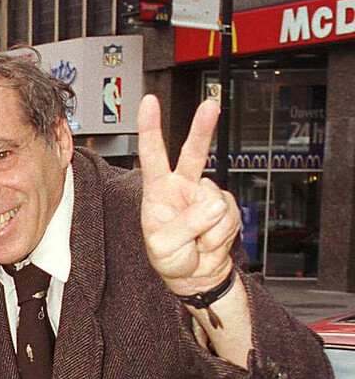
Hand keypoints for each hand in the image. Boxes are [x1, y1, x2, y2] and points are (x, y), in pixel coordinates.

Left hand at [137, 95, 240, 294]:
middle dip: (203, 128)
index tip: (149, 102)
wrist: (195, 275)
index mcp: (159, 192)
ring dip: (208, 229)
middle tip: (211, 106)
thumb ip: (186, 225)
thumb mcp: (165, 247)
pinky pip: (229, 218)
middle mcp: (182, 188)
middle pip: (194, 153)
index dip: (151, 128)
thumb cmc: (171, 259)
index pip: (152, 156)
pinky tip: (210, 242)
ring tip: (197, 242)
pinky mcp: (226, 208)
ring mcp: (206, 196)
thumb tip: (213, 202)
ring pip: (216, 203)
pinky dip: (221, 235)